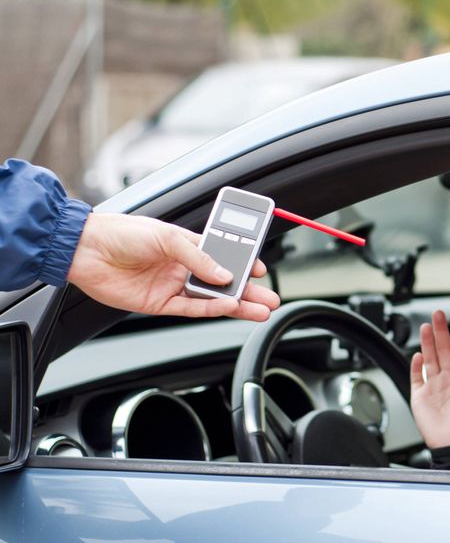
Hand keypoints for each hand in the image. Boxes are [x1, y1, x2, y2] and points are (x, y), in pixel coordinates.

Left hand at [67, 212, 279, 320]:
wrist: (85, 250)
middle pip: (223, 282)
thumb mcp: (167, 237)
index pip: (223, 257)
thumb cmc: (121, 233)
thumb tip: (224, 274)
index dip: (243, 264)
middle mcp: (182, 267)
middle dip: (248, 291)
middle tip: (270, 297)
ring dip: (236, 305)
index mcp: (187, 245)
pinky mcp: (159, 304)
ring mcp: (172, 286)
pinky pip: (191, 309)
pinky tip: (229, 309)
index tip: (260, 270)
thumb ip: (198, 257)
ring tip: (259, 309)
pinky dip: (211, 310)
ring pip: (212, 299)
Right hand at [410, 309, 449, 448]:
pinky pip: (417, 377)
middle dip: (441, 330)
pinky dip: (416, 365)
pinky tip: (418, 354)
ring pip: (431, 358)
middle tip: (438, 314)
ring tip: (427, 326)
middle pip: (445, 349)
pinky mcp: (421, 397)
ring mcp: (436, 387)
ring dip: (428, 342)